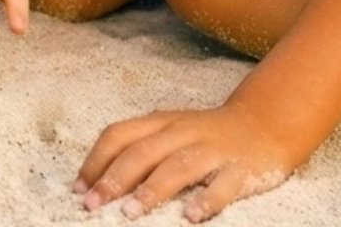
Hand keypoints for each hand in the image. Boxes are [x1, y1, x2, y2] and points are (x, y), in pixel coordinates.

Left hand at [75, 103, 296, 220]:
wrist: (262, 124)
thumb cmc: (204, 135)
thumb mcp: (169, 132)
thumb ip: (140, 149)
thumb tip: (97, 182)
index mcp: (160, 122)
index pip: (119, 135)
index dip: (96, 160)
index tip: (78, 188)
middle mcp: (182, 132)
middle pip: (141, 152)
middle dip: (114, 179)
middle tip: (91, 205)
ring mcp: (211, 150)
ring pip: (177, 167)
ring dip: (151, 190)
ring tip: (130, 213)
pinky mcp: (240, 170)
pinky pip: (223, 186)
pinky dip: (206, 201)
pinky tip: (191, 217)